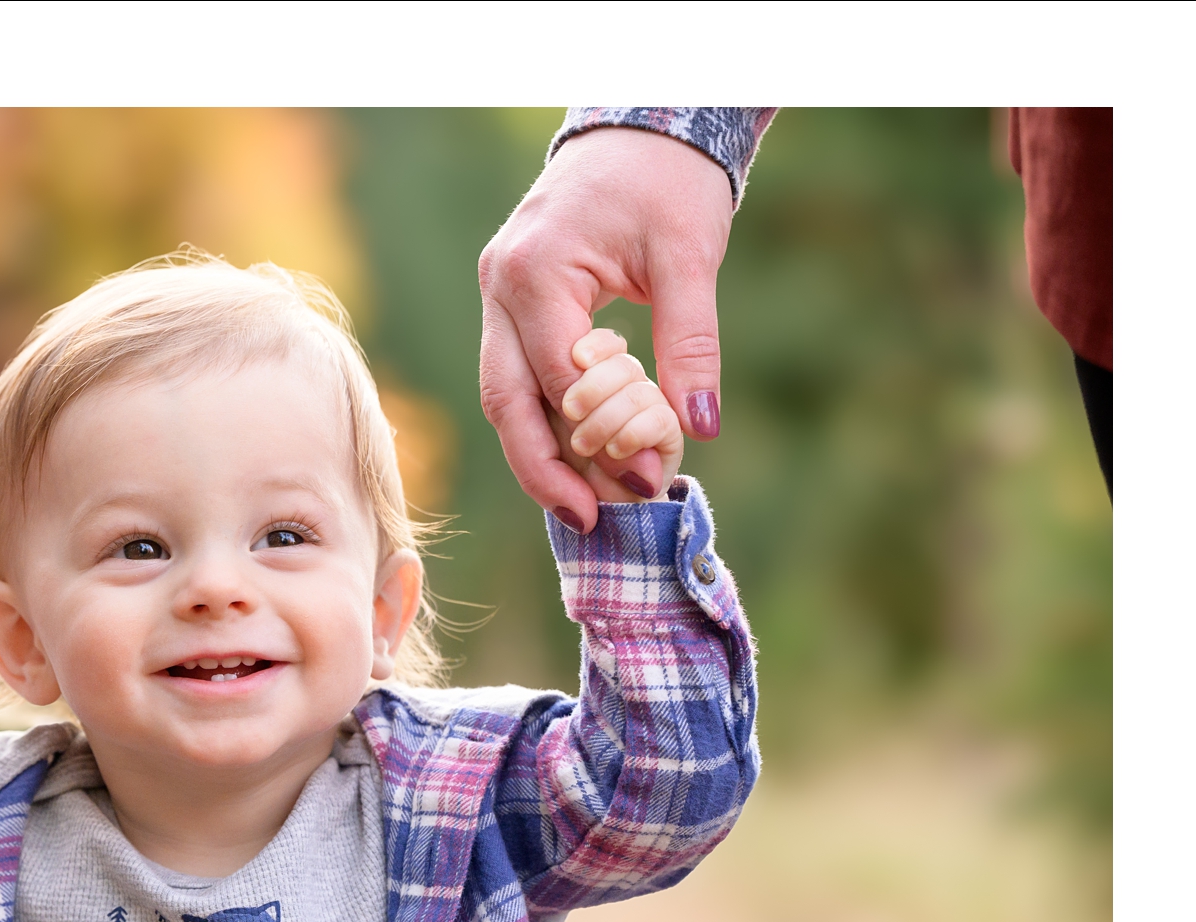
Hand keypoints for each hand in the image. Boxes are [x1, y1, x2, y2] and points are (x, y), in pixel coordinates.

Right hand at [478, 126, 733, 530]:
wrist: (640, 126)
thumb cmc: (666, 182)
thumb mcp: (690, 256)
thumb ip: (691, 343)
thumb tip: (699, 427)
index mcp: (534, 271)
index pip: (558, 378)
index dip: (601, 437)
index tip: (650, 477)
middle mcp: (499, 288)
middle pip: (506, 402)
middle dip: (545, 469)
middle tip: (589, 521)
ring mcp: (497, 298)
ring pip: (504, 397)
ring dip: (541, 455)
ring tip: (586, 504)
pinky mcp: (511, 308)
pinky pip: (519, 378)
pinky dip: (548, 422)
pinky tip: (581, 460)